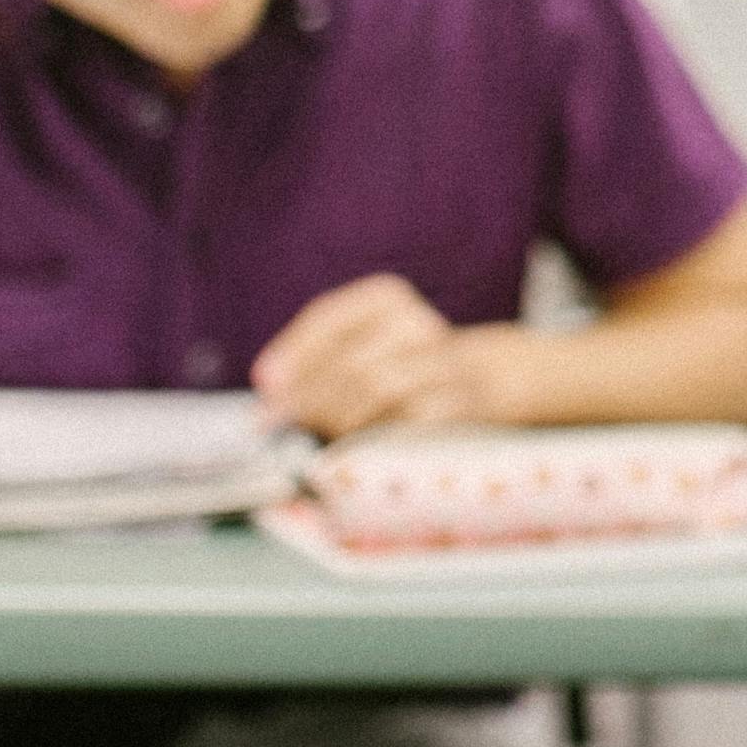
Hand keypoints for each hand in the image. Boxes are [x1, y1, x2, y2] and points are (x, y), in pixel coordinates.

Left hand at [255, 275, 528, 437]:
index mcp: (385, 297)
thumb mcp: (361, 345)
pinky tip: (354, 450)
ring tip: (314, 437)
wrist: (481, 379)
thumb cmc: (398, 363)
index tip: (265, 385)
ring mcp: (443, 363)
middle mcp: (416, 323)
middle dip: (307, 397)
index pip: (329, 318)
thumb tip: (270, 390)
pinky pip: (408, 422)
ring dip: (338, 419)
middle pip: (351, 361)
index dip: (294, 353)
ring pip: (379, 389)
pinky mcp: (460, 404)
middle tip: (274, 424)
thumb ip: (318, 361)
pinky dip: (375, 437)